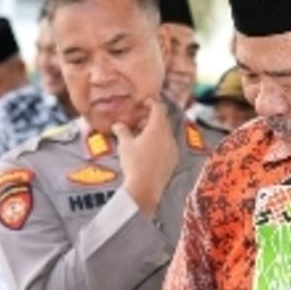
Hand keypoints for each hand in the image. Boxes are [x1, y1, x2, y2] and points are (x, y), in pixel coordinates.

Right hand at [113, 98, 177, 215]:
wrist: (145, 188)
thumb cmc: (134, 164)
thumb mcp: (125, 146)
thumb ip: (122, 132)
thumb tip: (118, 125)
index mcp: (157, 129)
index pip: (158, 108)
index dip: (151, 102)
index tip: (144, 101)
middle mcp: (168, 136)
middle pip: (162, 121)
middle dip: (151, 118)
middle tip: (139, 119)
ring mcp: (172, 148)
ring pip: (165, 133)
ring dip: (155, 130)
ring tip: (141, 135)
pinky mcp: (172, 160)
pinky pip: (167, 145)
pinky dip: (159, 142)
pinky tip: (148, 149)